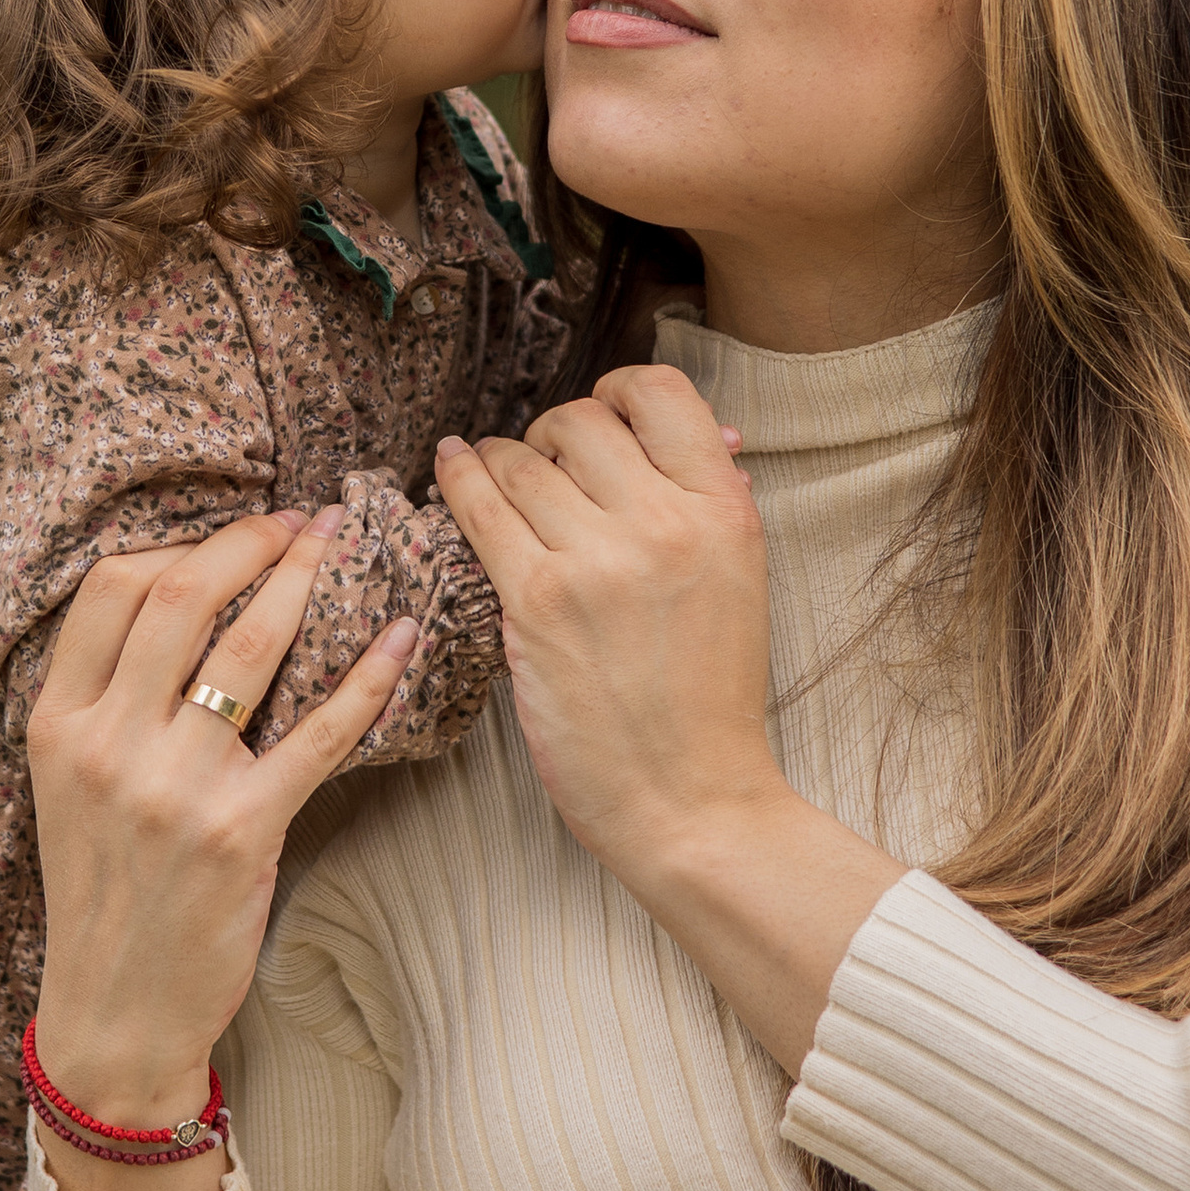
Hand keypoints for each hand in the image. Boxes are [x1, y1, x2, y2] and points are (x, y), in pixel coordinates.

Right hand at [26, 510, 414, 1175]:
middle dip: (252, 541)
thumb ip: (107, 701)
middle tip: (303, 522)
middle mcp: (108, 744)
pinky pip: (317, 733)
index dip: (184, 543)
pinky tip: (400, 639)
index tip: (239, 534)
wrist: (114, 1013)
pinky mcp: (240, 832)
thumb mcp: (69, 787)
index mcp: (58, 724)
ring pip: (249, 648)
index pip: (113, 588)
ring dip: (306, 582)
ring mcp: (173, 787)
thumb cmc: (104, 891)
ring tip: (343, 549)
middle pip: (181, 595)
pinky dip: (366, 677)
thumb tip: (183, 605)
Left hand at [437, 374, 901, 1078]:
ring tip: (487, 470)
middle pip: (579, 422)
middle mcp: (664, 522)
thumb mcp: (738, 578)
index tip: (599, 415)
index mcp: (723, 510)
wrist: (693, 798)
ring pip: (521, 460)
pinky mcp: (537, 602)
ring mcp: (596, 560)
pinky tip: (451, 466)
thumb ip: (705, 502)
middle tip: (542, 464)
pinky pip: (480, 508)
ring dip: (498, 459)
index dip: (617, 392)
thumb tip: (678, 431)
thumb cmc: (710, 698)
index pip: (660, 393)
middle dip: (552, 434)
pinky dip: (458, 478)